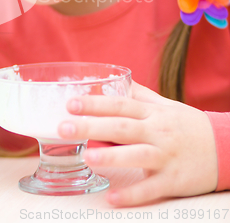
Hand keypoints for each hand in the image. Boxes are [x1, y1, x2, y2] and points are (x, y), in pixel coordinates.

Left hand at [57, 80, 217, 206]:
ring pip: (137, 156)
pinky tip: (111, 197)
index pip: (121, 105)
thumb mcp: (166, 105)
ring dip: (111, 157)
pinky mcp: (175, 180)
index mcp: (153, 113)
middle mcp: (158, 132)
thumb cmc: (188, 125)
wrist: (225, 147)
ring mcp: (166, 156)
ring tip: (86, 157)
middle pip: (122, 127)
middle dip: (92, 126)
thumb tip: (118, 80)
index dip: (96, 104)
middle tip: (64, 126)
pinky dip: (132, 194)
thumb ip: (141, 95)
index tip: (71, 103)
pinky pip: (152, 188)